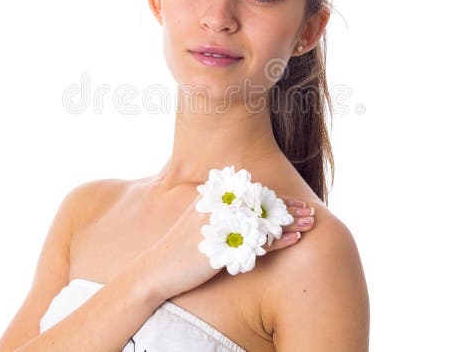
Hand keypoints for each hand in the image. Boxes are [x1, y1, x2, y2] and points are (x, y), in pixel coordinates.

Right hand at [142, 193, 315, 299]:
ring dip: (289, 222)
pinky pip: (256, 242)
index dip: (277, 198)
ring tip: (310, 224)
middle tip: (310, 211)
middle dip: (288, 207)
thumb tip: (246, 207)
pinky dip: (277, 241)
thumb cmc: (179, 248)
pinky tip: (294, 240)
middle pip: (260, 204)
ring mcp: (218, 226)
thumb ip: (220, 210)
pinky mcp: (220, 247)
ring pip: (262, 221)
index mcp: (211, 198)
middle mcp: (215, 207)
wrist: (156, 271)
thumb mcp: (197, 220)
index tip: (297, 202)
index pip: (252, 194)